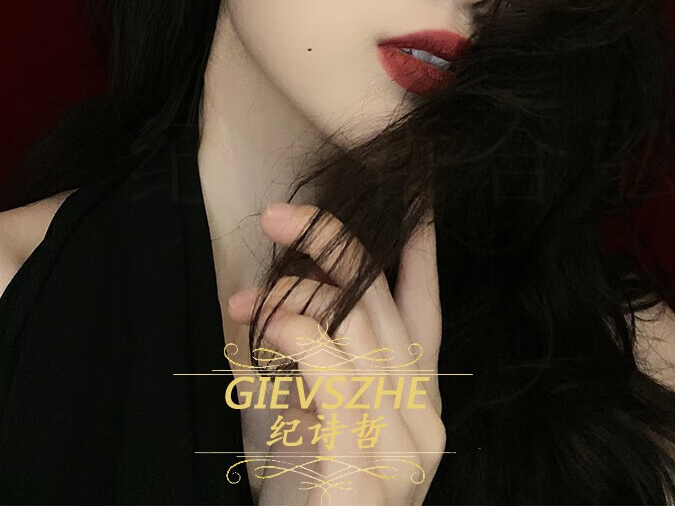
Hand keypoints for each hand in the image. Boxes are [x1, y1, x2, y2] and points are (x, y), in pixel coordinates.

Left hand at [228, 202, 444, 504]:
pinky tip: (262, 320)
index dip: (417, 252)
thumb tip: (283, 295)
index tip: (411, 200)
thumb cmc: (304, 498)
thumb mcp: (310, 418)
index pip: (424, 309)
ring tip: (249, 283)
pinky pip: (334, 370)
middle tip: (283, 214)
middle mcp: (423, 414)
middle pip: (383, 304)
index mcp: (416, 400)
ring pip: (360, 327)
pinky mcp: (369, 460)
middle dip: (335, 246)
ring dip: (299, 287)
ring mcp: (404, 441)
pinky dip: (298, 333)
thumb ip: (312, 360)